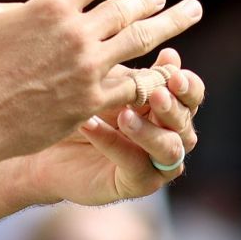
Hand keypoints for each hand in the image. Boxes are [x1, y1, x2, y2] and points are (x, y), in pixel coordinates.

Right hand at [0, 0, 201, 163]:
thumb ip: (7, 6)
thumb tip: (20, 8)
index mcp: (50, 5)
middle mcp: (76, 32)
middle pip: (126, 7)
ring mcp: (88, 67)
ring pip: (139, 40)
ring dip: (166, 25)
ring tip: (183, 15)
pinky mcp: (91, 101)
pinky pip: (134, 86)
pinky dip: (151, 78)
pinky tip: (164, 75)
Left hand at [20, 48, 205, 205]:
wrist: (49, 143)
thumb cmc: (83, 106)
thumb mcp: (110, 84)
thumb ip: (140, 76)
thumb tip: (172, 55)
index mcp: (169, 106)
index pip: (191, 94)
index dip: (187, 85)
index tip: (174, 73)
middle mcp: (172, 135)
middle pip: (185, 121)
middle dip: (171, 107)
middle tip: (156, 94)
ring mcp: (158, 162)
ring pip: (169, 148)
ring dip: (148, 130)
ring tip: (124, 116)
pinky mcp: (138, 183)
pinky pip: (134, 164)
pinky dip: (112, 143)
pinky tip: (90, 126)